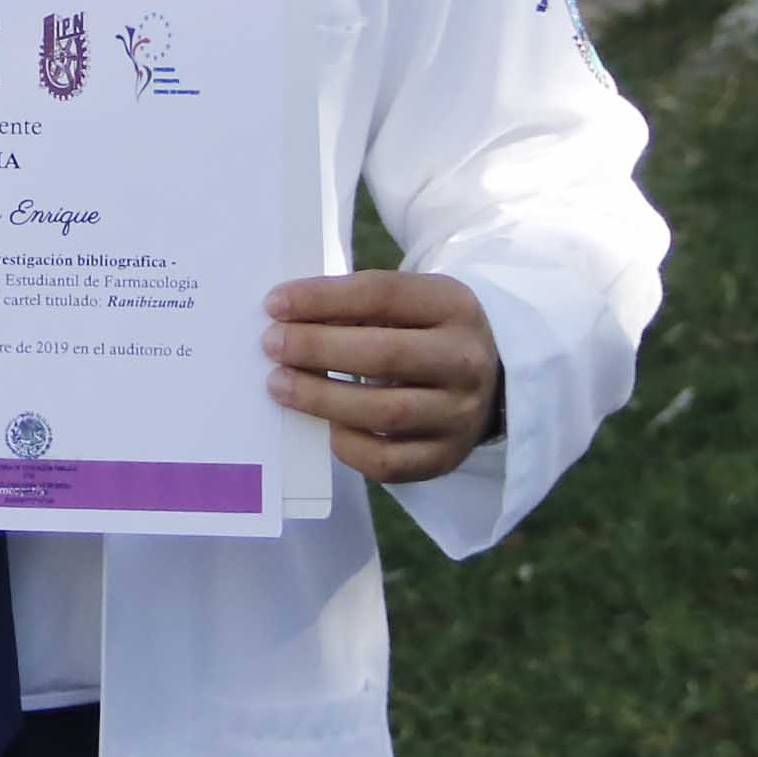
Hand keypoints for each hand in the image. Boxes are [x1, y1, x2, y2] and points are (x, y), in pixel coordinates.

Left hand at [264, 271, 504, 483]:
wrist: (486, 381)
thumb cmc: (421, 332)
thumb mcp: (406, 304)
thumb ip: (355, 306)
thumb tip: (285, 319)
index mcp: (454, 306)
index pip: (383, 295)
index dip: (323, 298)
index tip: (273, 303)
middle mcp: (465, 361)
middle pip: (385, 355)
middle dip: (317, 348)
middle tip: (271, 344)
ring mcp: (461, 414)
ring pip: (386, 412)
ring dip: (321, 398)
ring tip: (279, 384)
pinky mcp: (447, 457)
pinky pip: (389, 462)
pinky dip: (348, 446)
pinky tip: (323, 427)